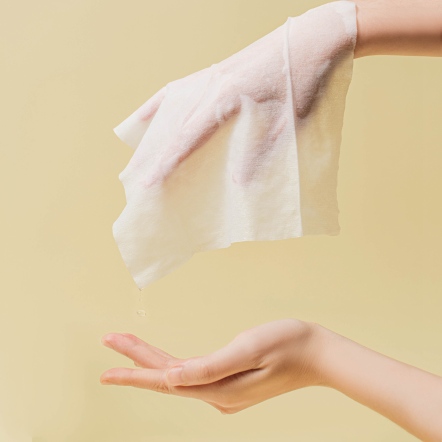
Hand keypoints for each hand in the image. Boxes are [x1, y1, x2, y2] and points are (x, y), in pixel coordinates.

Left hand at [100, 318, 322, 413]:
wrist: (318, 353)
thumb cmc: (288, 343)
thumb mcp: (248, 349)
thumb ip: (208, 367)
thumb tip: (169, 379)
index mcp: (220, 389)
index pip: (166, 379)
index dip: (135, 371)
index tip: (106, 368)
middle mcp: (219, 396)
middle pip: (168, 377)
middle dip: (137, 361)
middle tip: (110, 340)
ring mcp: (225, 392)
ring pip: (179, 377)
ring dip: (153, 362)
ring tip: (130, 346)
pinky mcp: (231, 385)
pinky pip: (193, 376)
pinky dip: (174, 366)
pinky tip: (166, 364)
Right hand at [122, 2, 355, 187]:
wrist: (316, 37)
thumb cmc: (306, 81)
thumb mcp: (288, 124)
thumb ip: (259, 152)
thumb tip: (237, 181)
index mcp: (228, 99)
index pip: (188, 138)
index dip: (166, 162)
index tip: (148, 182)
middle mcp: (212, 85)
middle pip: (173, 124)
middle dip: (153, 153)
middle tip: (135, 176)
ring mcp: (213, 74)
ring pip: (172, 106)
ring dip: (153, 131)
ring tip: (137, 152)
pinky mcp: (218, 70)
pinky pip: (182, 87)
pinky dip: (164, 102)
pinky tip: (152, 112)